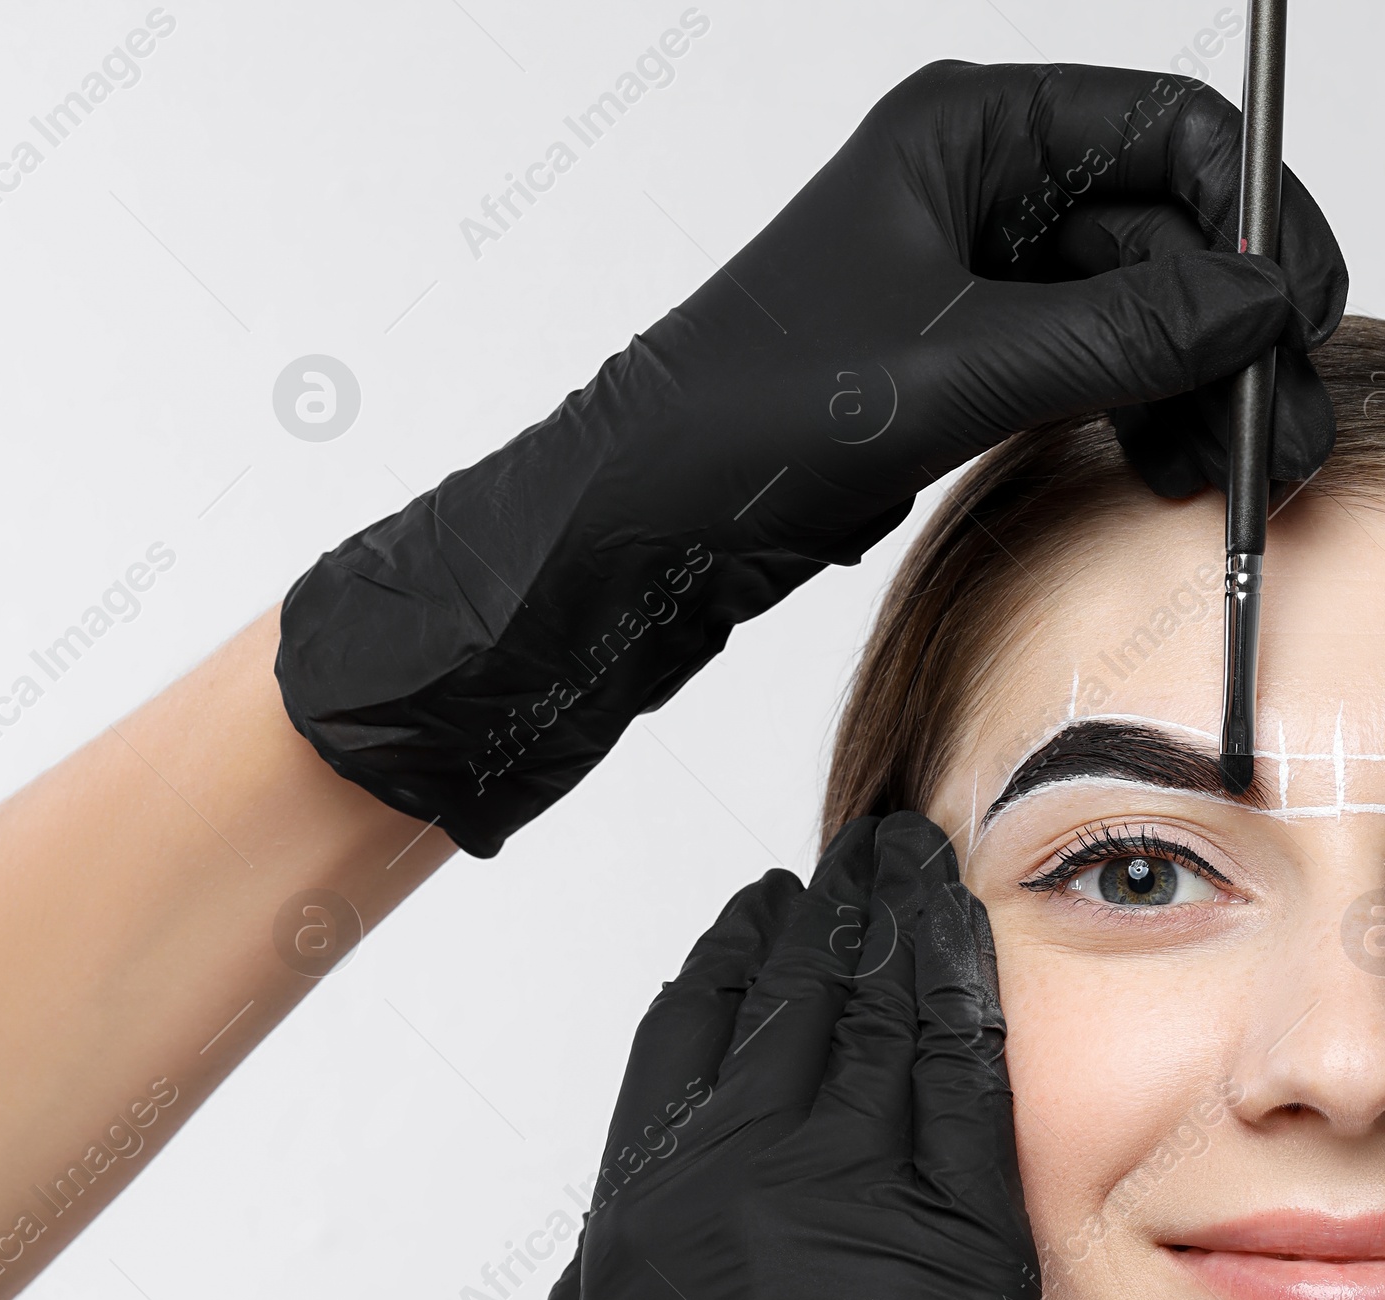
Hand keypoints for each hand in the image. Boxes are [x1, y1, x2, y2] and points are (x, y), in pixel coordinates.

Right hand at [509, 813, 1039, 1299]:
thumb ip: (591, 1288)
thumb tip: (633, 1216)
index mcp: (638, 1213)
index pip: (686, 1034)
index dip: (723, 962)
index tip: (755, 917)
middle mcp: (745, 1182)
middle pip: (789, 1001)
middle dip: (821, 915)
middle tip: (850, 858)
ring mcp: (863, 1208)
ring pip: (882, 1021)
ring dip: (896, 930)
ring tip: (910, 864)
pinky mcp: (969, 1252)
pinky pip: (969, 1090)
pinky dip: (966, 1007)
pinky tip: (971, 951)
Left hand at [638, 57, 1346, 547]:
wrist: (645, 524)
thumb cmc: (746, 416)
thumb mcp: (952, 371)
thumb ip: (1116, 337)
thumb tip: (1257, 306)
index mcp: (965, 134)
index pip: (1167, 133)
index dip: (1252, 219)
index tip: (1296, 314)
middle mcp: (976, 191)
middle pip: (1163, 232)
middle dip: (1234, 329)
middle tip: (1283, 427)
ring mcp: (972, 282)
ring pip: (1132, 316)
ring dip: (1198, 387)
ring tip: (1247, 472)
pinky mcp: (960, 367)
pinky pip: (1086, 374)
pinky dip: (1137, 418)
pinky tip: (1176, 469)